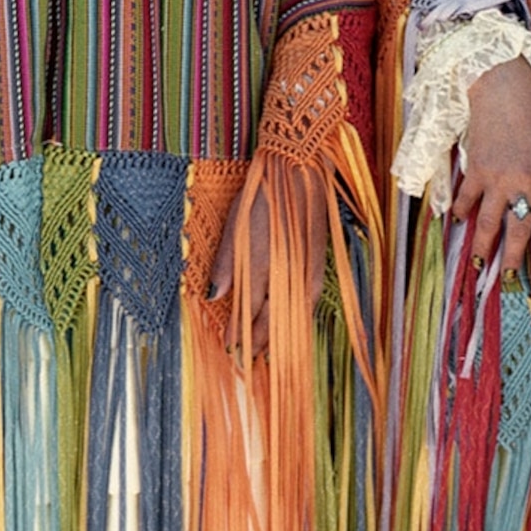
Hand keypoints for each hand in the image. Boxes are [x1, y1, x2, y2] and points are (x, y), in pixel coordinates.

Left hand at [210, 157, 327, 338]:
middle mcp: (287, 274)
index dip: (239, 334)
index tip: (229, 349)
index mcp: (262, 265)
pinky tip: (290, 324)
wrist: (301, 169)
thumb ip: (226, 264)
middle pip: (272, 321)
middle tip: (247, 361)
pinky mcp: (318, 265)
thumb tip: (213, 296)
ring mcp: (306, 271)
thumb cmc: (263, 194)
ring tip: (268, 353)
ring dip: (279, 336)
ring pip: (292, 317)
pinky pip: (306, 304)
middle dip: (259, 343)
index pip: (249, 312)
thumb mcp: (235, 225)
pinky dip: (295, 319)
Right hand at [456, 58, 530, 282]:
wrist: (506, 89)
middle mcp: (526, 182)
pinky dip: (462, 213)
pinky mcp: (476, 169)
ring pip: (488, 224)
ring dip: (482, 248)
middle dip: (514, 259)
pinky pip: (467, 200)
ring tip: (479, 264)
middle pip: (518, 231)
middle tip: (510, 279)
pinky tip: (460, 223)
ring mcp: (498, 178)